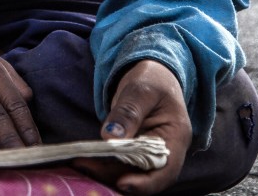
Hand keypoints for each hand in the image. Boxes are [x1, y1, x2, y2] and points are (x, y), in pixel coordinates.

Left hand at [73, 60, 190, 195]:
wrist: (151, 74)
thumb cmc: (152, 79)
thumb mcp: (141, 90)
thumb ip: (128, 112)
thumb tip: (110, 137)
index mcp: (176, 137)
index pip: (166, 170)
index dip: (146, 182)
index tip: (121, 182)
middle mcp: (165, 152)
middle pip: (145, 176)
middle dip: (116, 177)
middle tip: (86, 165)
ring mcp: (149, 154)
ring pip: (130, 173)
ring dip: (106, 172)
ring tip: (81, 163)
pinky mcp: (134, 152)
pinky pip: (121, 165)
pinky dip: (104, 164)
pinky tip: (86, 159)